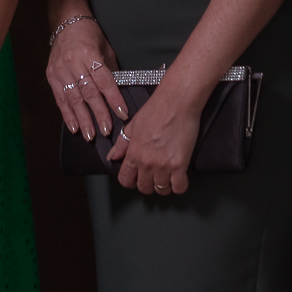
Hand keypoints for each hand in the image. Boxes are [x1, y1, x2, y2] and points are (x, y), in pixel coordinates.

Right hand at [46, 19, 126, 140]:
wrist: (66, 23)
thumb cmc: (90, 35)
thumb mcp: (105, 48)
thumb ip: (111, 71)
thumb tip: (120, 95)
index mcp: (89, 54)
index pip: (104, 80)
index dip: (114, 98)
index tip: (123, 114)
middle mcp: (73, 63)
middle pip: (88, 92)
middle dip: (99, 113)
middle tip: (107, 130)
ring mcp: (61, 70)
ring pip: (73, 99)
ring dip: (83, 119)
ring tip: (90, 135)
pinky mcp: (52, 76)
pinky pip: (60, 99)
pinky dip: (68, 115)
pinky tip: (74, 127)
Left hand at [107, 82, 200, 196]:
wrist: (177, 101)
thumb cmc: (156, 109)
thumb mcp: (133, 125)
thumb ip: (122, 144)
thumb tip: (112, 157)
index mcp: (134, 153)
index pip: (125, 180)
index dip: (130, 182)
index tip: (136, 179)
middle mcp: (146, 162)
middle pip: (144, 188)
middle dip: (148, 184)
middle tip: (154, 175)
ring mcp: (163, 165)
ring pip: (161, 190)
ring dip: (164, 185)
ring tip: (168, 175)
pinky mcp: (180, 165)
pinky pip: (179, 187)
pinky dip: (179, 185)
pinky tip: (180, 177)